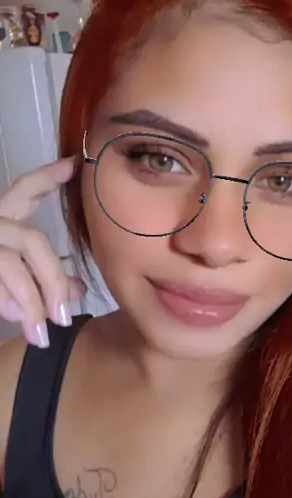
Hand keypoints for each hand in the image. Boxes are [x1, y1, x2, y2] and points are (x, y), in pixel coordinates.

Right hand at [0, 156, 86, 347]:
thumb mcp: (11, 275)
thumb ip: (42, 278)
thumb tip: (77, 288)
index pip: (23, 191)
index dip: (46, 178)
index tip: (73, 165)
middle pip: (31, 239)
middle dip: (53, 278)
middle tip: (63, 316)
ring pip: (11, 264)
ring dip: (31, 301)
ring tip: (41, 332)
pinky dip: (8, 303)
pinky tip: (16, 319)